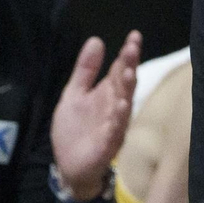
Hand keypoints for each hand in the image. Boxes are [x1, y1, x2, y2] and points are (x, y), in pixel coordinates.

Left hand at [50, 30, 141, 200]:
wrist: (69, 167)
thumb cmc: (75, 130)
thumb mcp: (74, 94)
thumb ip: (85, 70)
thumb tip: (96, 39)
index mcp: (108, 92)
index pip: (120, 68)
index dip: (128, 53)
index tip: (134, 35)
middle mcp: (115, 106)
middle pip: (125, 83)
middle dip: (129, 65)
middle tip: (132, 48)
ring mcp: (113, 125)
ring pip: (124, 105)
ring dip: (127, 89)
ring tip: (128, 72)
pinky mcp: (107, 144)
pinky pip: (115, 131)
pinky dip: (118, 119)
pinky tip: (121, 107)